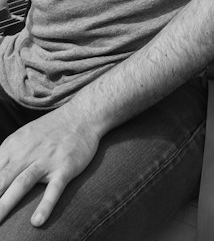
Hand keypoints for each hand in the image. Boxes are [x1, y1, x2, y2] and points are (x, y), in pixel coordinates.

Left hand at [0, 105, 99, 226]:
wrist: (83, 115)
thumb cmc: (50, 130)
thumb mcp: (22, 138)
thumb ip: (4, 157)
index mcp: (12, 147)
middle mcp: (26, 154)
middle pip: (1, 180)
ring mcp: (46, 161)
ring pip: (22, 184)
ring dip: (6, 204)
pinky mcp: (65, 168)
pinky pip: (54, 189)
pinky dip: (45, 205)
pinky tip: (36, 222)